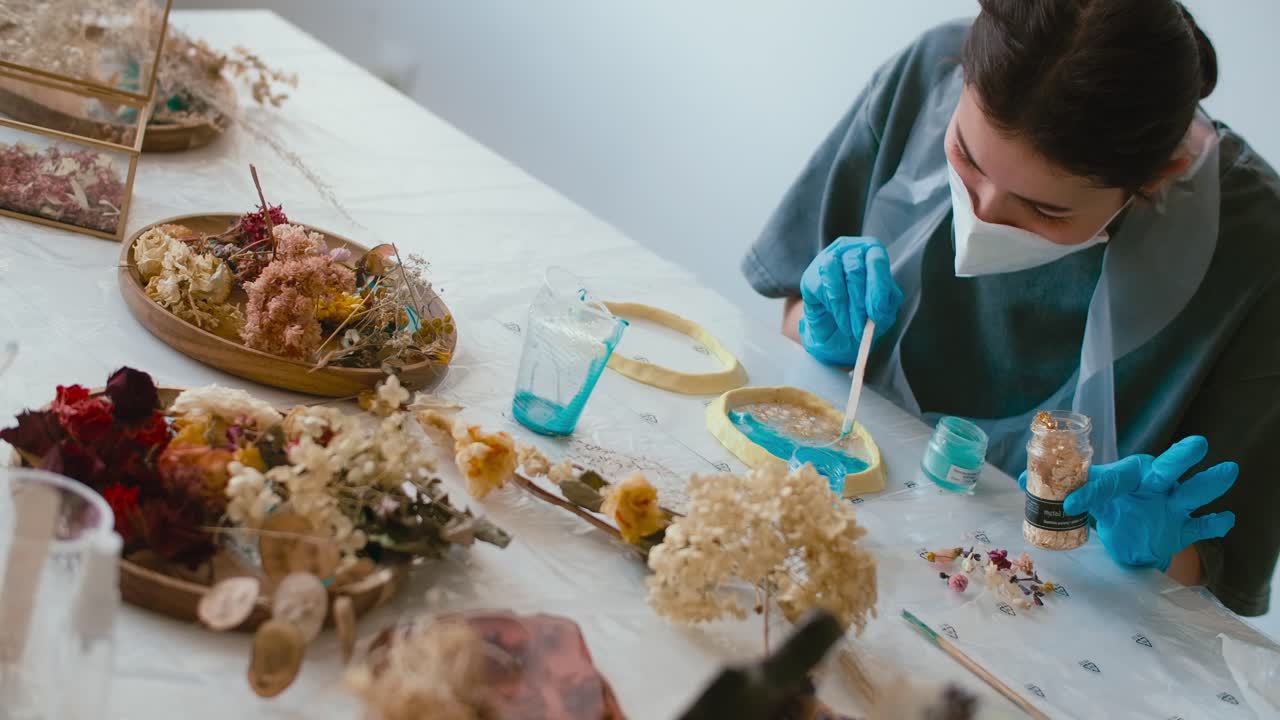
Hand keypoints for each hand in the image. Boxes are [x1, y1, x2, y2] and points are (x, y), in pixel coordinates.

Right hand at [798, 237, 902, 365]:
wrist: (837, 327)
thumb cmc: (863, 312)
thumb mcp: (882, 310)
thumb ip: (884, 307)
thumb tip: (877, 311)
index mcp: (872, 252)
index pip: (876, 260)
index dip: (878, 287)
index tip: (877, 312)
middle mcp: (849, 249)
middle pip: (855, 270)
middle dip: (859, 304)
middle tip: (861, 328)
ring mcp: (827, 259)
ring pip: (835, 275)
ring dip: (844, 306)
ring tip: (849, 327)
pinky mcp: (810, 276)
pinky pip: (821, 288)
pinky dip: (832, 307)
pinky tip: (838, 318)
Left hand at [1061, 436, 1236, 570]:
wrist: (1135, 538)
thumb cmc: (1115, 507)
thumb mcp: (1092, 498)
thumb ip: (1068, 488)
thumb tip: (1026, 479)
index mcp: (1129, 475)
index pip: (1112, 479)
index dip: (1091, 491)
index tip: (1071, 505)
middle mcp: (1155, 485)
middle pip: (1169, 468)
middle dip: (1181, 457)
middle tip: (1197, 444)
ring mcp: (1174, 506)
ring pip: (1193, 492)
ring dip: (1209, 484)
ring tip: (1227, 470)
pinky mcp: (1185, 529)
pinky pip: (1201, 526)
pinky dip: (1214, 523)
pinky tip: (1225, 518)